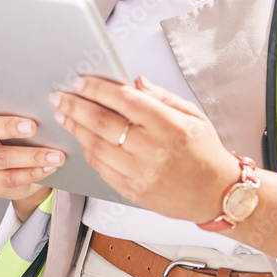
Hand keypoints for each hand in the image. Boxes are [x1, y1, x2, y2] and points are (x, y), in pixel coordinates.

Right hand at [0, 61, 59, 218]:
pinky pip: (10, 179)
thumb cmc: (22, 138)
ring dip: (32, 156)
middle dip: (8, 126)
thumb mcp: (19, 118)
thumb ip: (21, 102)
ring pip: (2, 158)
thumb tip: (40, 80)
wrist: (23, 177)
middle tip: (32, 125)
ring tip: (56, 155)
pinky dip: (32, 173)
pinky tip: (49, 168)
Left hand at [50, 75, 237, 223]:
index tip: (80, 81)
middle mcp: (152, 150)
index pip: (124, 100)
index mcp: (168, 125)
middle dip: (75, 107)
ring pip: (96, 147)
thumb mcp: (193, 116)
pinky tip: (82, 139)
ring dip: (76, 129)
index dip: (98, 89)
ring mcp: (141, 173)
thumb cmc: (206, 152)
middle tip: (58, 97)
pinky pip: (101, 169)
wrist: (217, 194)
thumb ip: (162, 97)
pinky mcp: (133, 192)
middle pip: (102, 123)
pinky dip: (88, 152)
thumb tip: (136, 82)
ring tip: (64, 115)